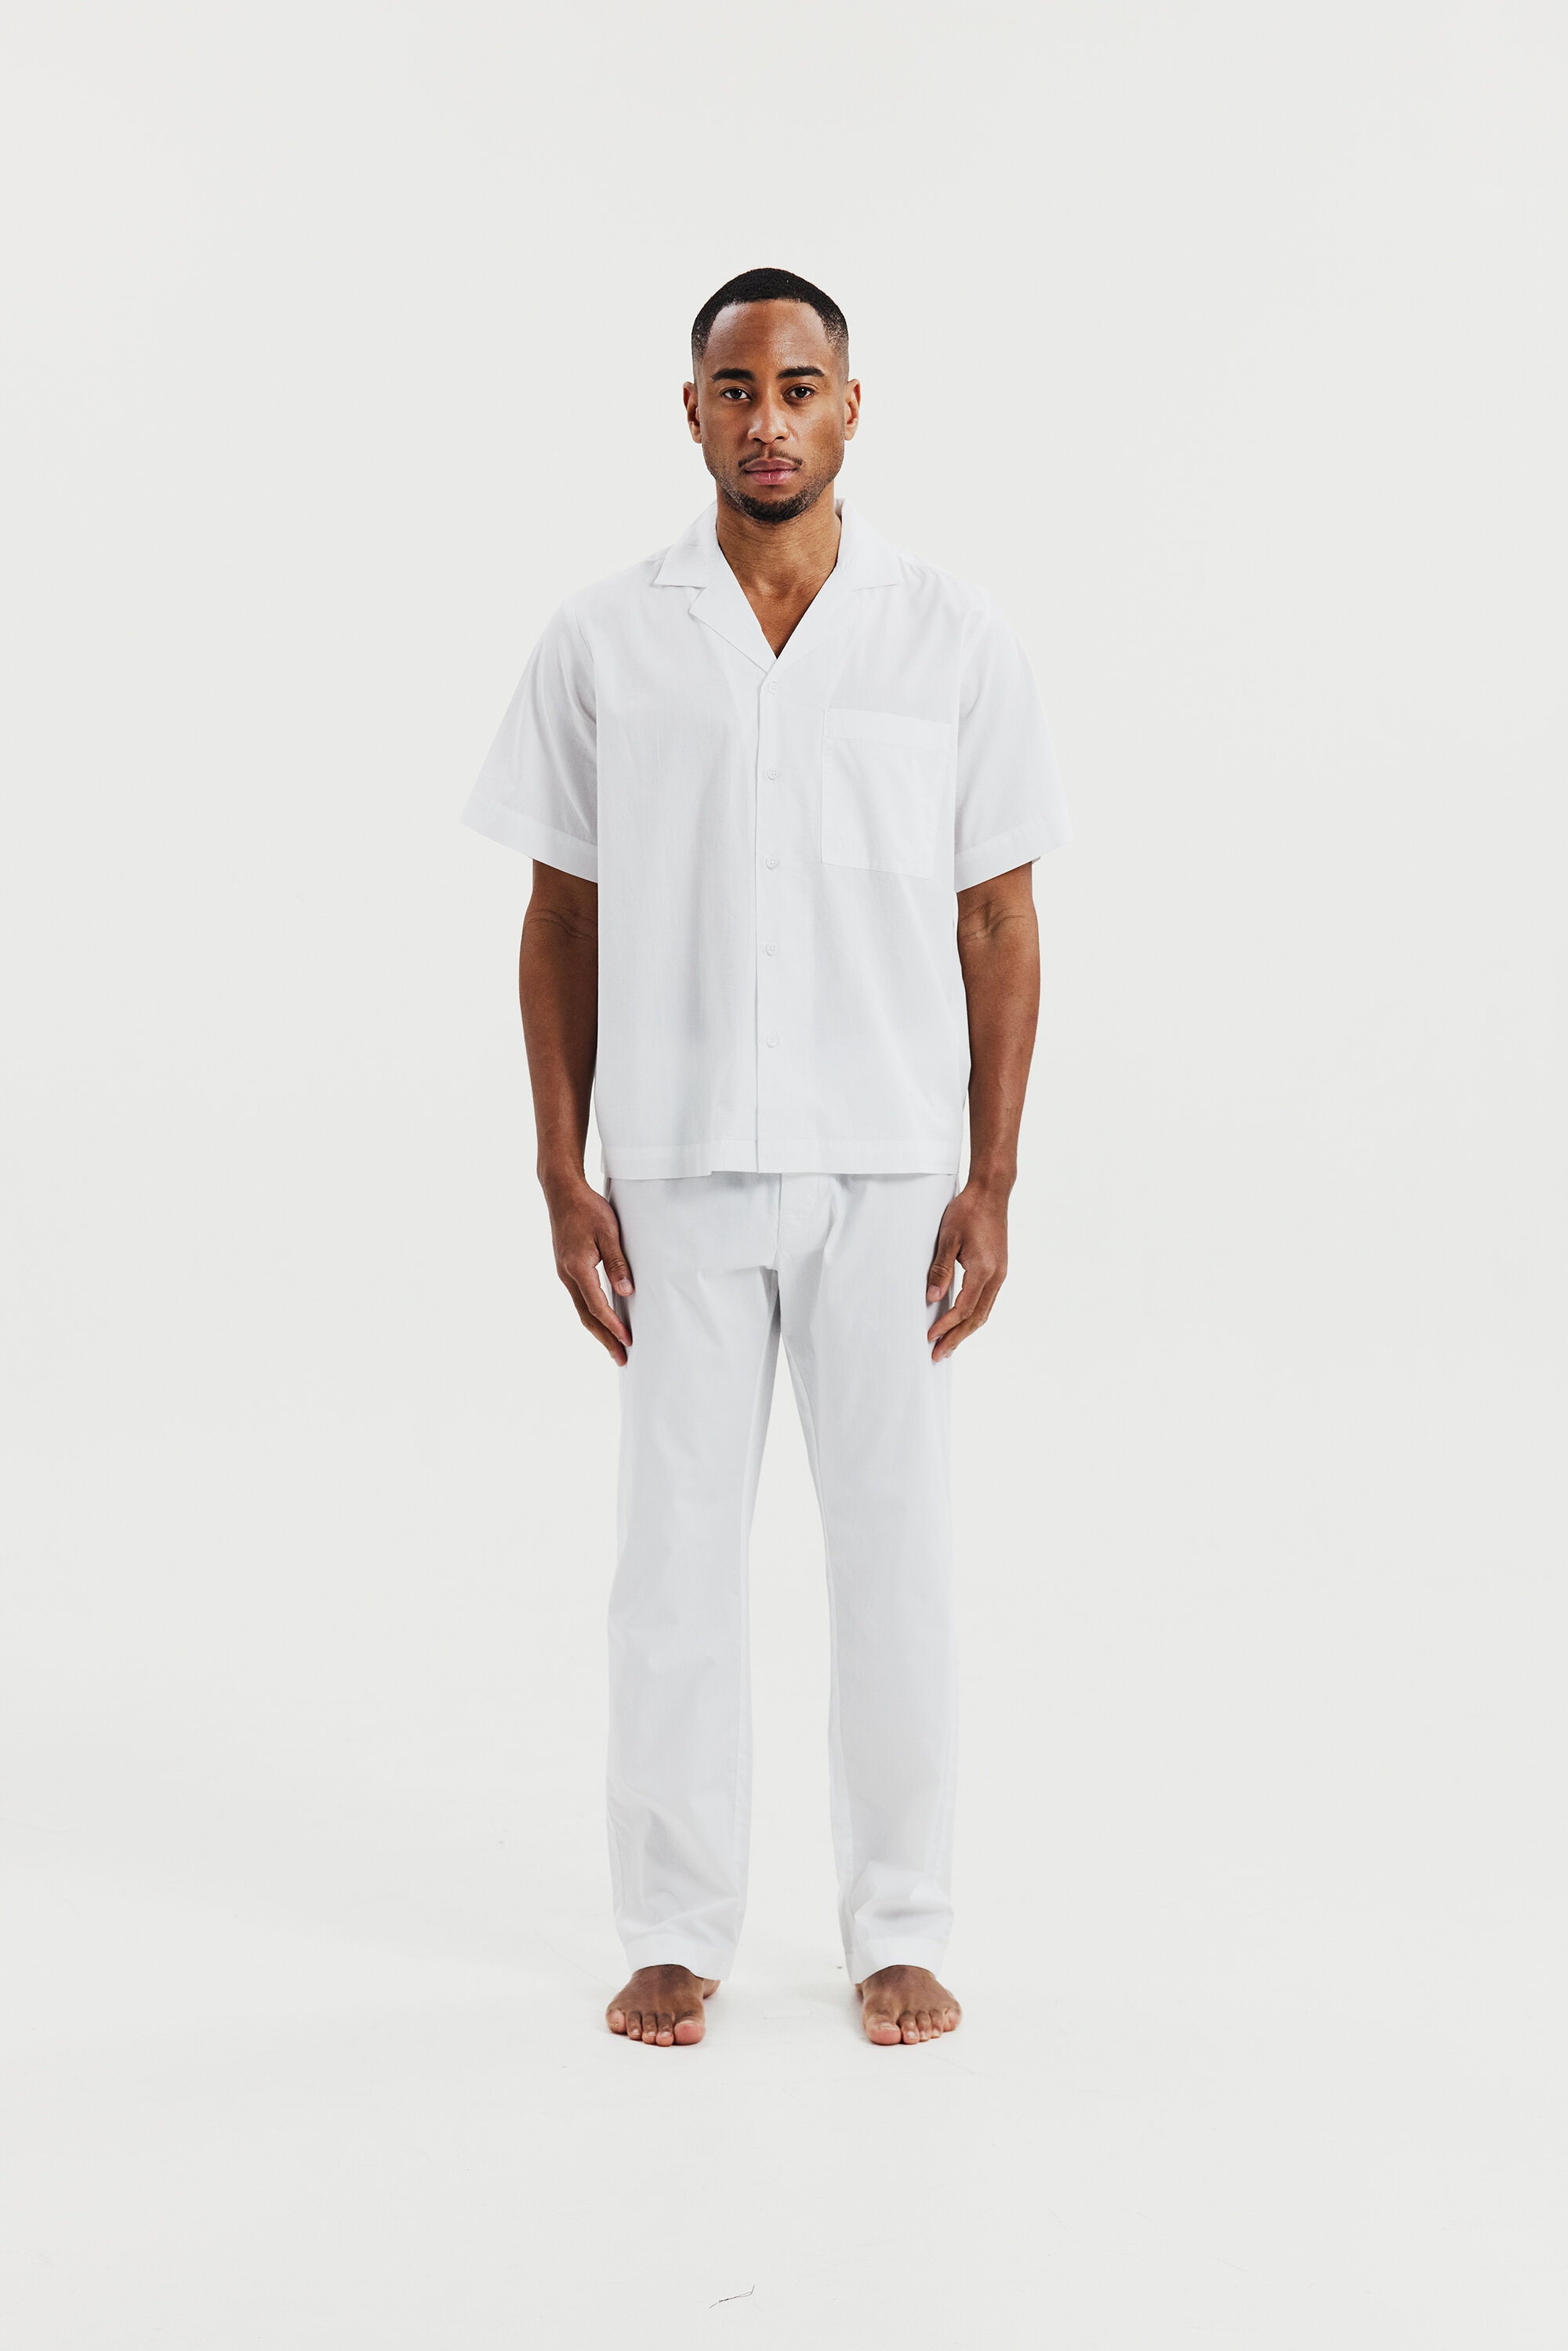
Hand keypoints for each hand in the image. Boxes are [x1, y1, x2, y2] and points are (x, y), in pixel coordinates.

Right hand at [543, 1176, 633, 1364]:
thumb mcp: (608, 1233)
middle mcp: (567, 1275)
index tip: (628, 1340)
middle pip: (586, 1316)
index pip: (597, 1306)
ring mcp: (564, 1273)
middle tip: (621, 1359)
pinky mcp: (566, 1268)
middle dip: (604, 1339)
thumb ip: (617, 1263)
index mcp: (577, 1268)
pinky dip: (591, 1314)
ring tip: (613, 1346)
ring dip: (598, 1329)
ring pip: (581, 1309)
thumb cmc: (587, 1209)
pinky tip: (601, 1320)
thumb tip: (627, 1291)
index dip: (613, 1325)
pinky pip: (579, 1298)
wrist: (562, 1192)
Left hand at [925, 1182, 1008, 1362]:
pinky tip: (962, 1321)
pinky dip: (974, 1315)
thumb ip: (941, 1270)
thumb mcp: (948, 1238)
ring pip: (984, 1311)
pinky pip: (987, 1300)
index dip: (946, 1325)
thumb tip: (933, 1298)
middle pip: (977, 1318)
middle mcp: (997, 1276)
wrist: (991, 1192)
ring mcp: (1000, 1273)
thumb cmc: (968, 1211)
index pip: (963, 1308)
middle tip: (939, 1355)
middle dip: (957, 1338)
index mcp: (984, 1270)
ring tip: (949, 1345)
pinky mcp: (999, 1268)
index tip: (929, 1337)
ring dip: (966, 1330)